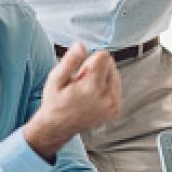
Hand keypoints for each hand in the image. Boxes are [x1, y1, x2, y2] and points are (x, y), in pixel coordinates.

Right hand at [25, 42, 120, 158]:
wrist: (58, 127)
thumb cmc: (55, 102)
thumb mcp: (55, 79)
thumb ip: (70, 61)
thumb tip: (81, 45)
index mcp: (92, 87)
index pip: (104, 56)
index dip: (89, 61)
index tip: (79, 73)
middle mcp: (107, 96)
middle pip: (111, 63)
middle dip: (97, 68)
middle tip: (81, 83)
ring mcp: (114, 104)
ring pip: (115, 74)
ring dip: (102, 77)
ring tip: (86, 91)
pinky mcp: (116, 109)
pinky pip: (116, 86)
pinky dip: (106, 87)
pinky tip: (92, 96)